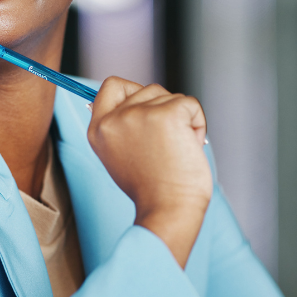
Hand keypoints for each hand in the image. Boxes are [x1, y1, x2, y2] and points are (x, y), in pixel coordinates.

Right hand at [87, 77, 211, 266]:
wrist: (168, 210)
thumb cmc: (152, 190)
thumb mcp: (121, 155)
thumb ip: (122, 127)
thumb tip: (138, 99)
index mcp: (98, 130)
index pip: (112, 86)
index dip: (132, 91)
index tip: (147, 111)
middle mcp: (114, 119)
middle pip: (147, 89)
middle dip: (163, 110)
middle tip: (165, 145)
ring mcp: (139, 114)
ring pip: (170, 96)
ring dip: (182, 119)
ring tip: (177, 149)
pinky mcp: (167, 114)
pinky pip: (191, 104)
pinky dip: (198, 123)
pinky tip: (191, 146)